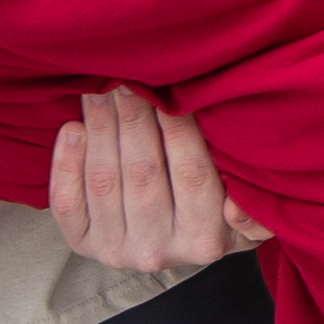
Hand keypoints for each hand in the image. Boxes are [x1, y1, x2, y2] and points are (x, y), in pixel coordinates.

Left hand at [49, 84, 261, 273]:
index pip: (191, 173)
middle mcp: (158, 250)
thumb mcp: (255, 208)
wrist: (178, 242)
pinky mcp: (84, 244)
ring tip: (99, 86)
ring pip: (104, 181)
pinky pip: (67, 204)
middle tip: (126, 72)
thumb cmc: (220, 208)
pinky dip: (66, 164)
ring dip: (100, 128)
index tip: (169, 82)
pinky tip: (72, 128)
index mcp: (204, 239)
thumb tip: (235, 209)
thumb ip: (257, 207)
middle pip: (142, 173)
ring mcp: (116, 249)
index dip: (177, 125)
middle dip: (133, 116)